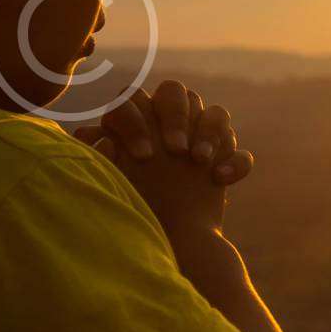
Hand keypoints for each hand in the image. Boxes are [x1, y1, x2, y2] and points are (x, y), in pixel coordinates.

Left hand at [73, 81, 254, 235]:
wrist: (160, 239)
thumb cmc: (128, 205)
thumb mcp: (110, 181)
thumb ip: (100, 156)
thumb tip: (90, 135)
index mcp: (134, 118)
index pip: (133, 97)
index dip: (138, 121)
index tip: (143, 156)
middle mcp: (167, 120)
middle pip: (174, 91)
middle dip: (175, 116)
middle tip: (175, 150)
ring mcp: (199, 136)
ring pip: (214, 112)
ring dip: (209, 132)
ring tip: (198, 161)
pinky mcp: (224, 159)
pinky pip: (240, 150)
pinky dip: (235, 162)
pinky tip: (220, 180)